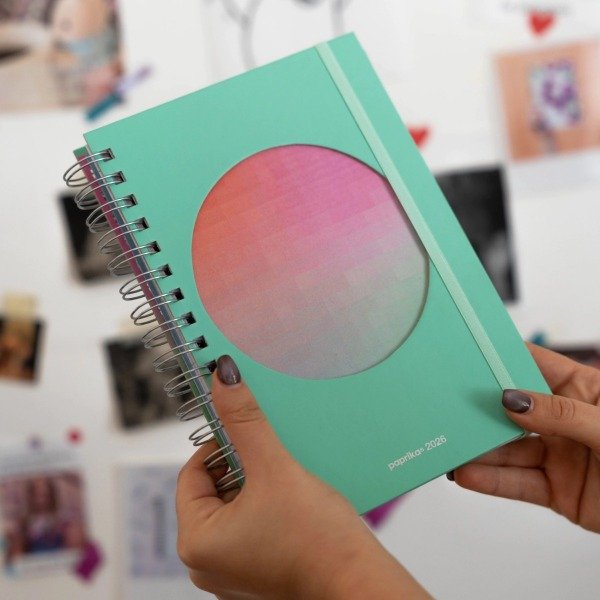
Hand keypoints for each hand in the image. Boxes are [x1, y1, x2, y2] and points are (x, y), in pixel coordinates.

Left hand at [176, 355, 428, 599]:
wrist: (359, 583)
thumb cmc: (317, 541)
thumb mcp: (275, 469)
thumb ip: (245, 421)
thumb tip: (223, 378)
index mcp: (196, 541)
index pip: (192, 472)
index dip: (220, 445)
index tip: (245, 430)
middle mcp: (207, 562)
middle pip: (215, 488)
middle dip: (242, 464)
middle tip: (270, 451)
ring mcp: (233, 569)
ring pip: (236, 504)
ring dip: (258, 481)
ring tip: (285, 473)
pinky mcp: (257, 569)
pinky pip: (252, 522)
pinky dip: (268, 502)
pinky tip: (293, 495)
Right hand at [452, 344, 599, 532]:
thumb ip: (563, 415)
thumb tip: (515, 400)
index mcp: (583, 391)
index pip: (534, 366)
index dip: (501, 359)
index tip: (468, 355)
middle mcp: (564, 421)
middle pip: (512, 410)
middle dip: (481, 408)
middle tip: (449, 406)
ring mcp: (558, 456)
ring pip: (509, 449)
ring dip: (479, 448)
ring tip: (452, 446)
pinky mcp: (555, 491)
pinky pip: (517, 483)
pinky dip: (491, 480)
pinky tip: (469, 473)